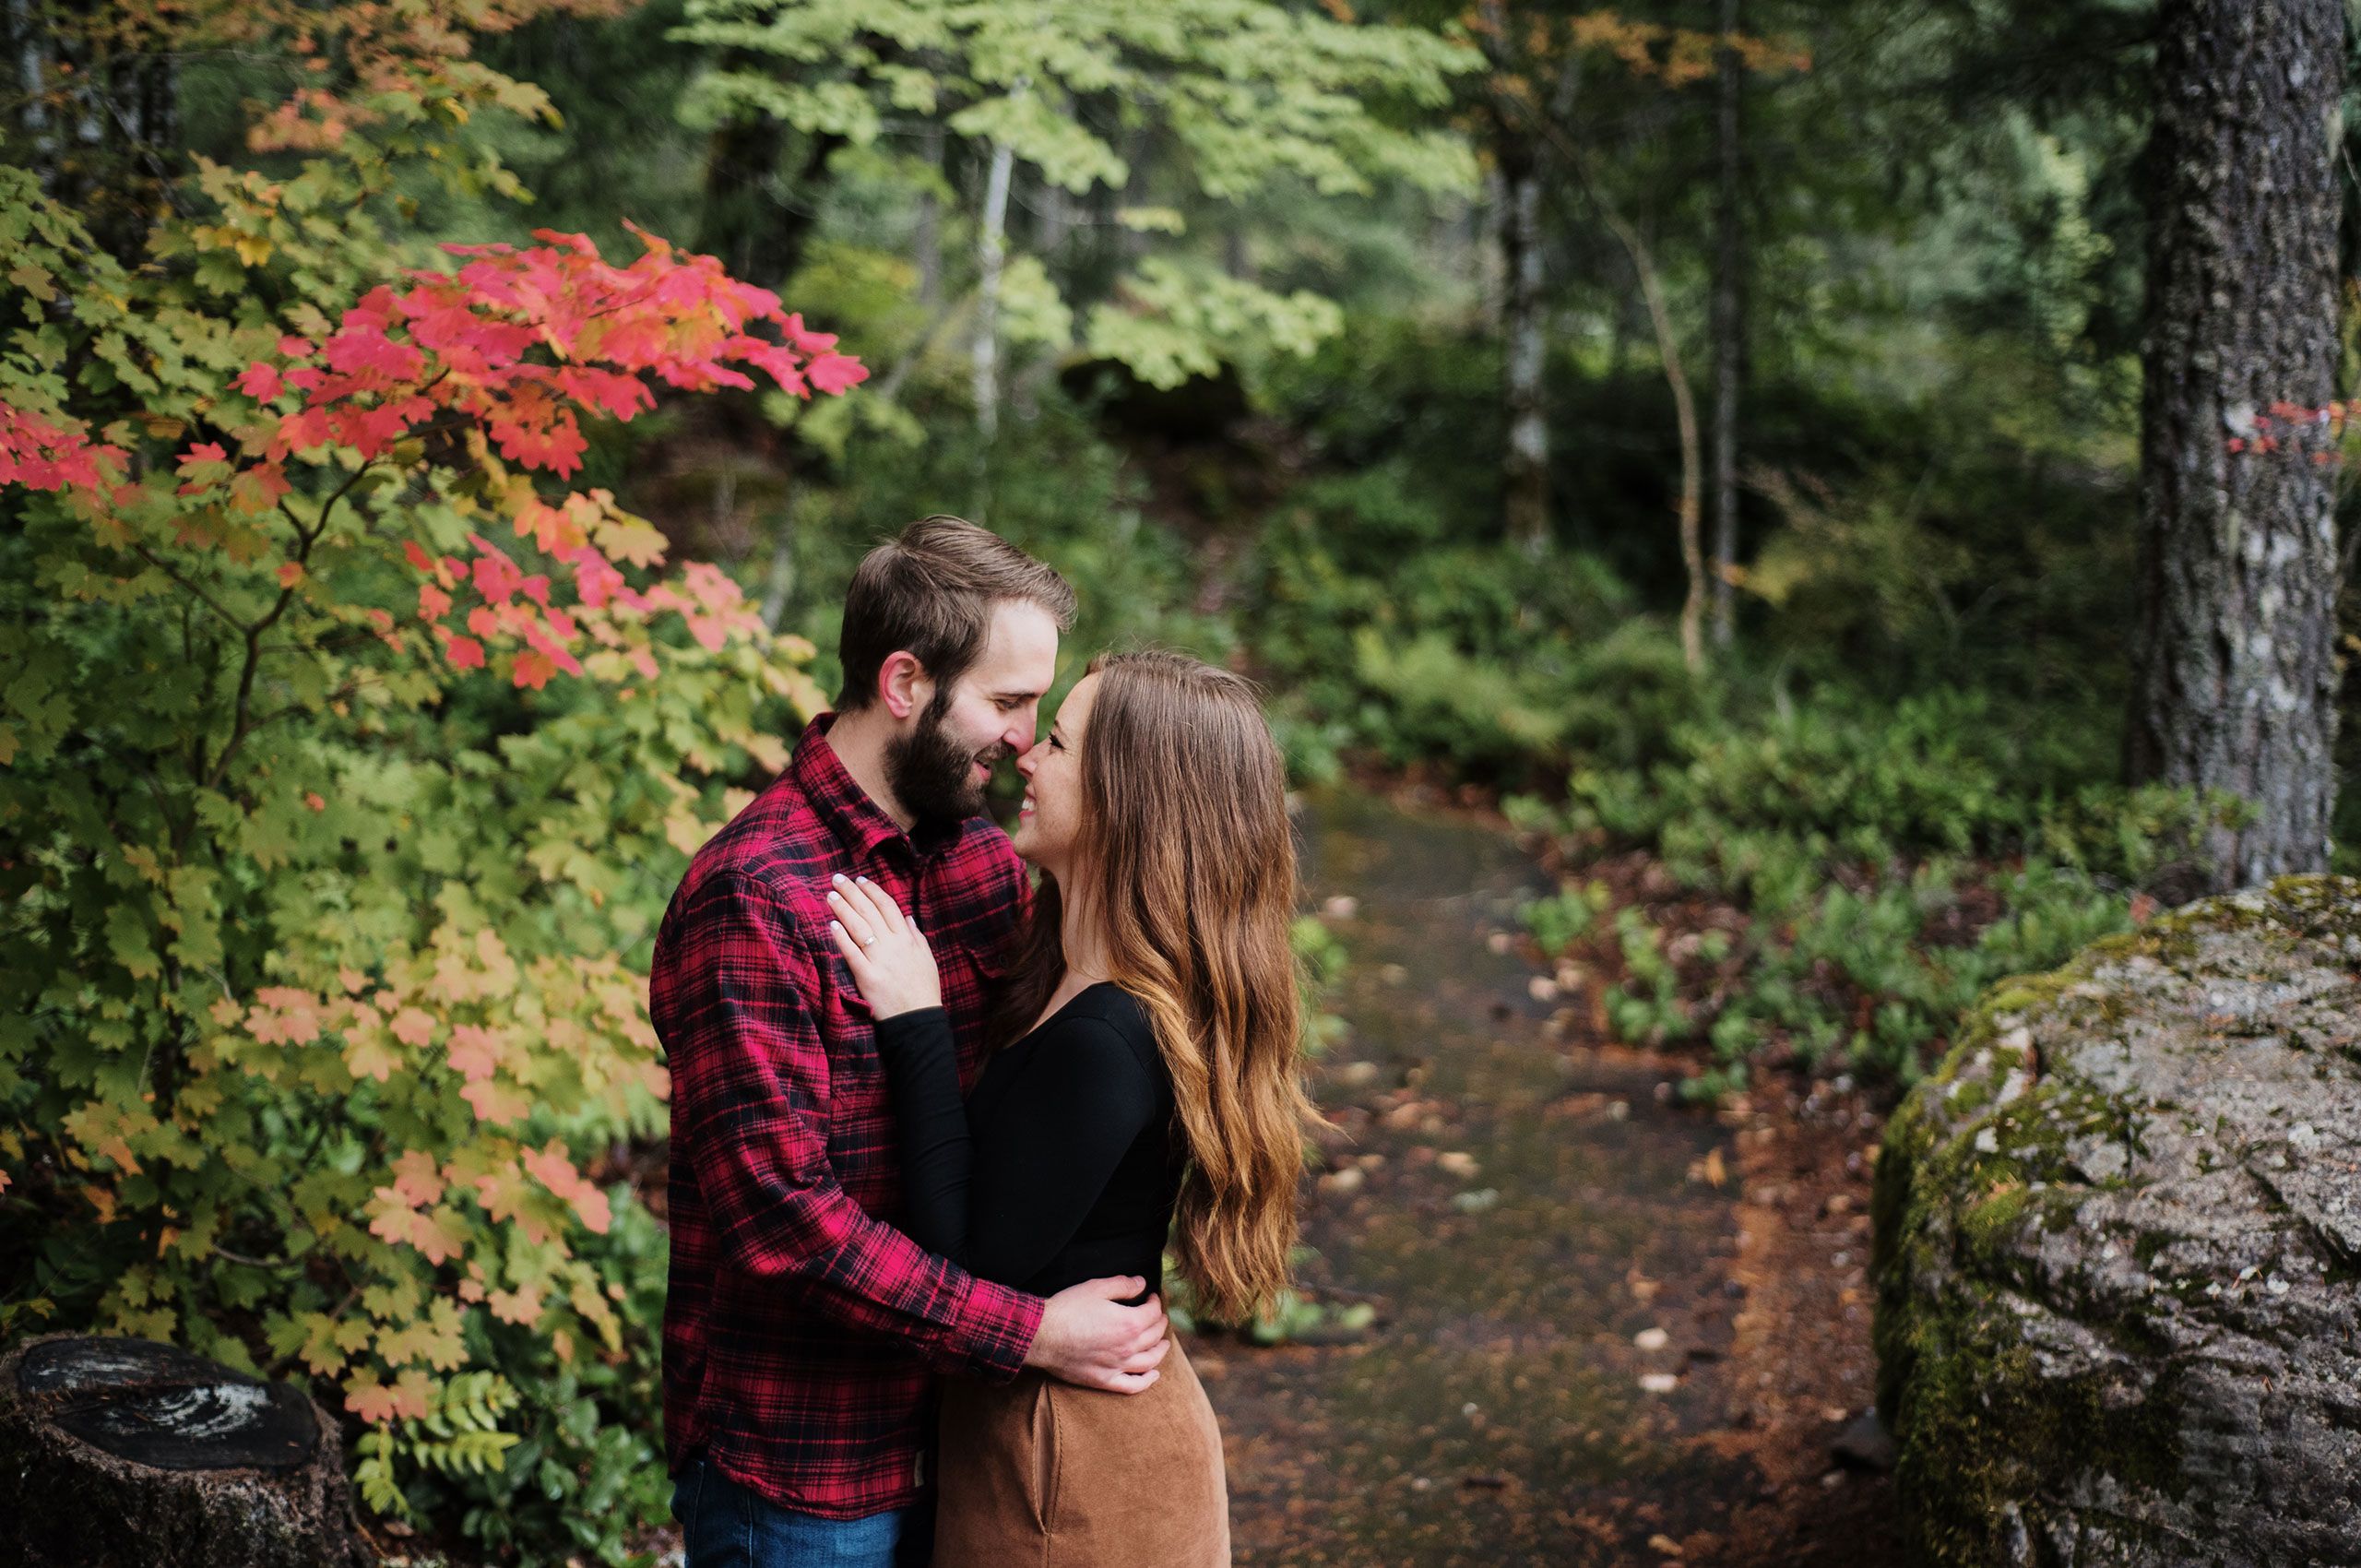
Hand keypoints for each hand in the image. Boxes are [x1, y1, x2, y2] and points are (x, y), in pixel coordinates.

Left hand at [825, 875, 941, 1018]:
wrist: (918, 1019)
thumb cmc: (923, 990)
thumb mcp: (927, 959)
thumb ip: (917, 936)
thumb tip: (908, 917)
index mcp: (907, 939)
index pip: (888, 906)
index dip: (872, 891)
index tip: (860, 880)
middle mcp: (893, 945)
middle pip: (869, 912)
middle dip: (852, 893)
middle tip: (837, 879)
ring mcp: (880, 960)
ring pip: (859, 927)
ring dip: (843, 909)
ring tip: (830, 895)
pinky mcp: (867, 976)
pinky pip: (852, 953)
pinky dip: (841, 938)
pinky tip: (831, 925)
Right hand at [1024, 1276, 1169, 1394]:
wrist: (1042, 1335)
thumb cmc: (1067, 1309)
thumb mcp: (1096, 1288)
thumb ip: (1123, 1285)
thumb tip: (1142, 1284)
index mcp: (1129, 1323)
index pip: (1153, 1313)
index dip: (1155, 1303)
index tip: (1150, 1298)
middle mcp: (1128, 1347)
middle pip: (1155, 1336)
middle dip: (1160, 1323)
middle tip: (1158, 1317)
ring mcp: (1117, 1366)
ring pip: (1150, 1361)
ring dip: (1161, 1351)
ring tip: (1163, 1344)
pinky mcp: (1104, 1381)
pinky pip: (1133, 1386)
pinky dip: (1147, 1381)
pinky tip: (1153, 1375)